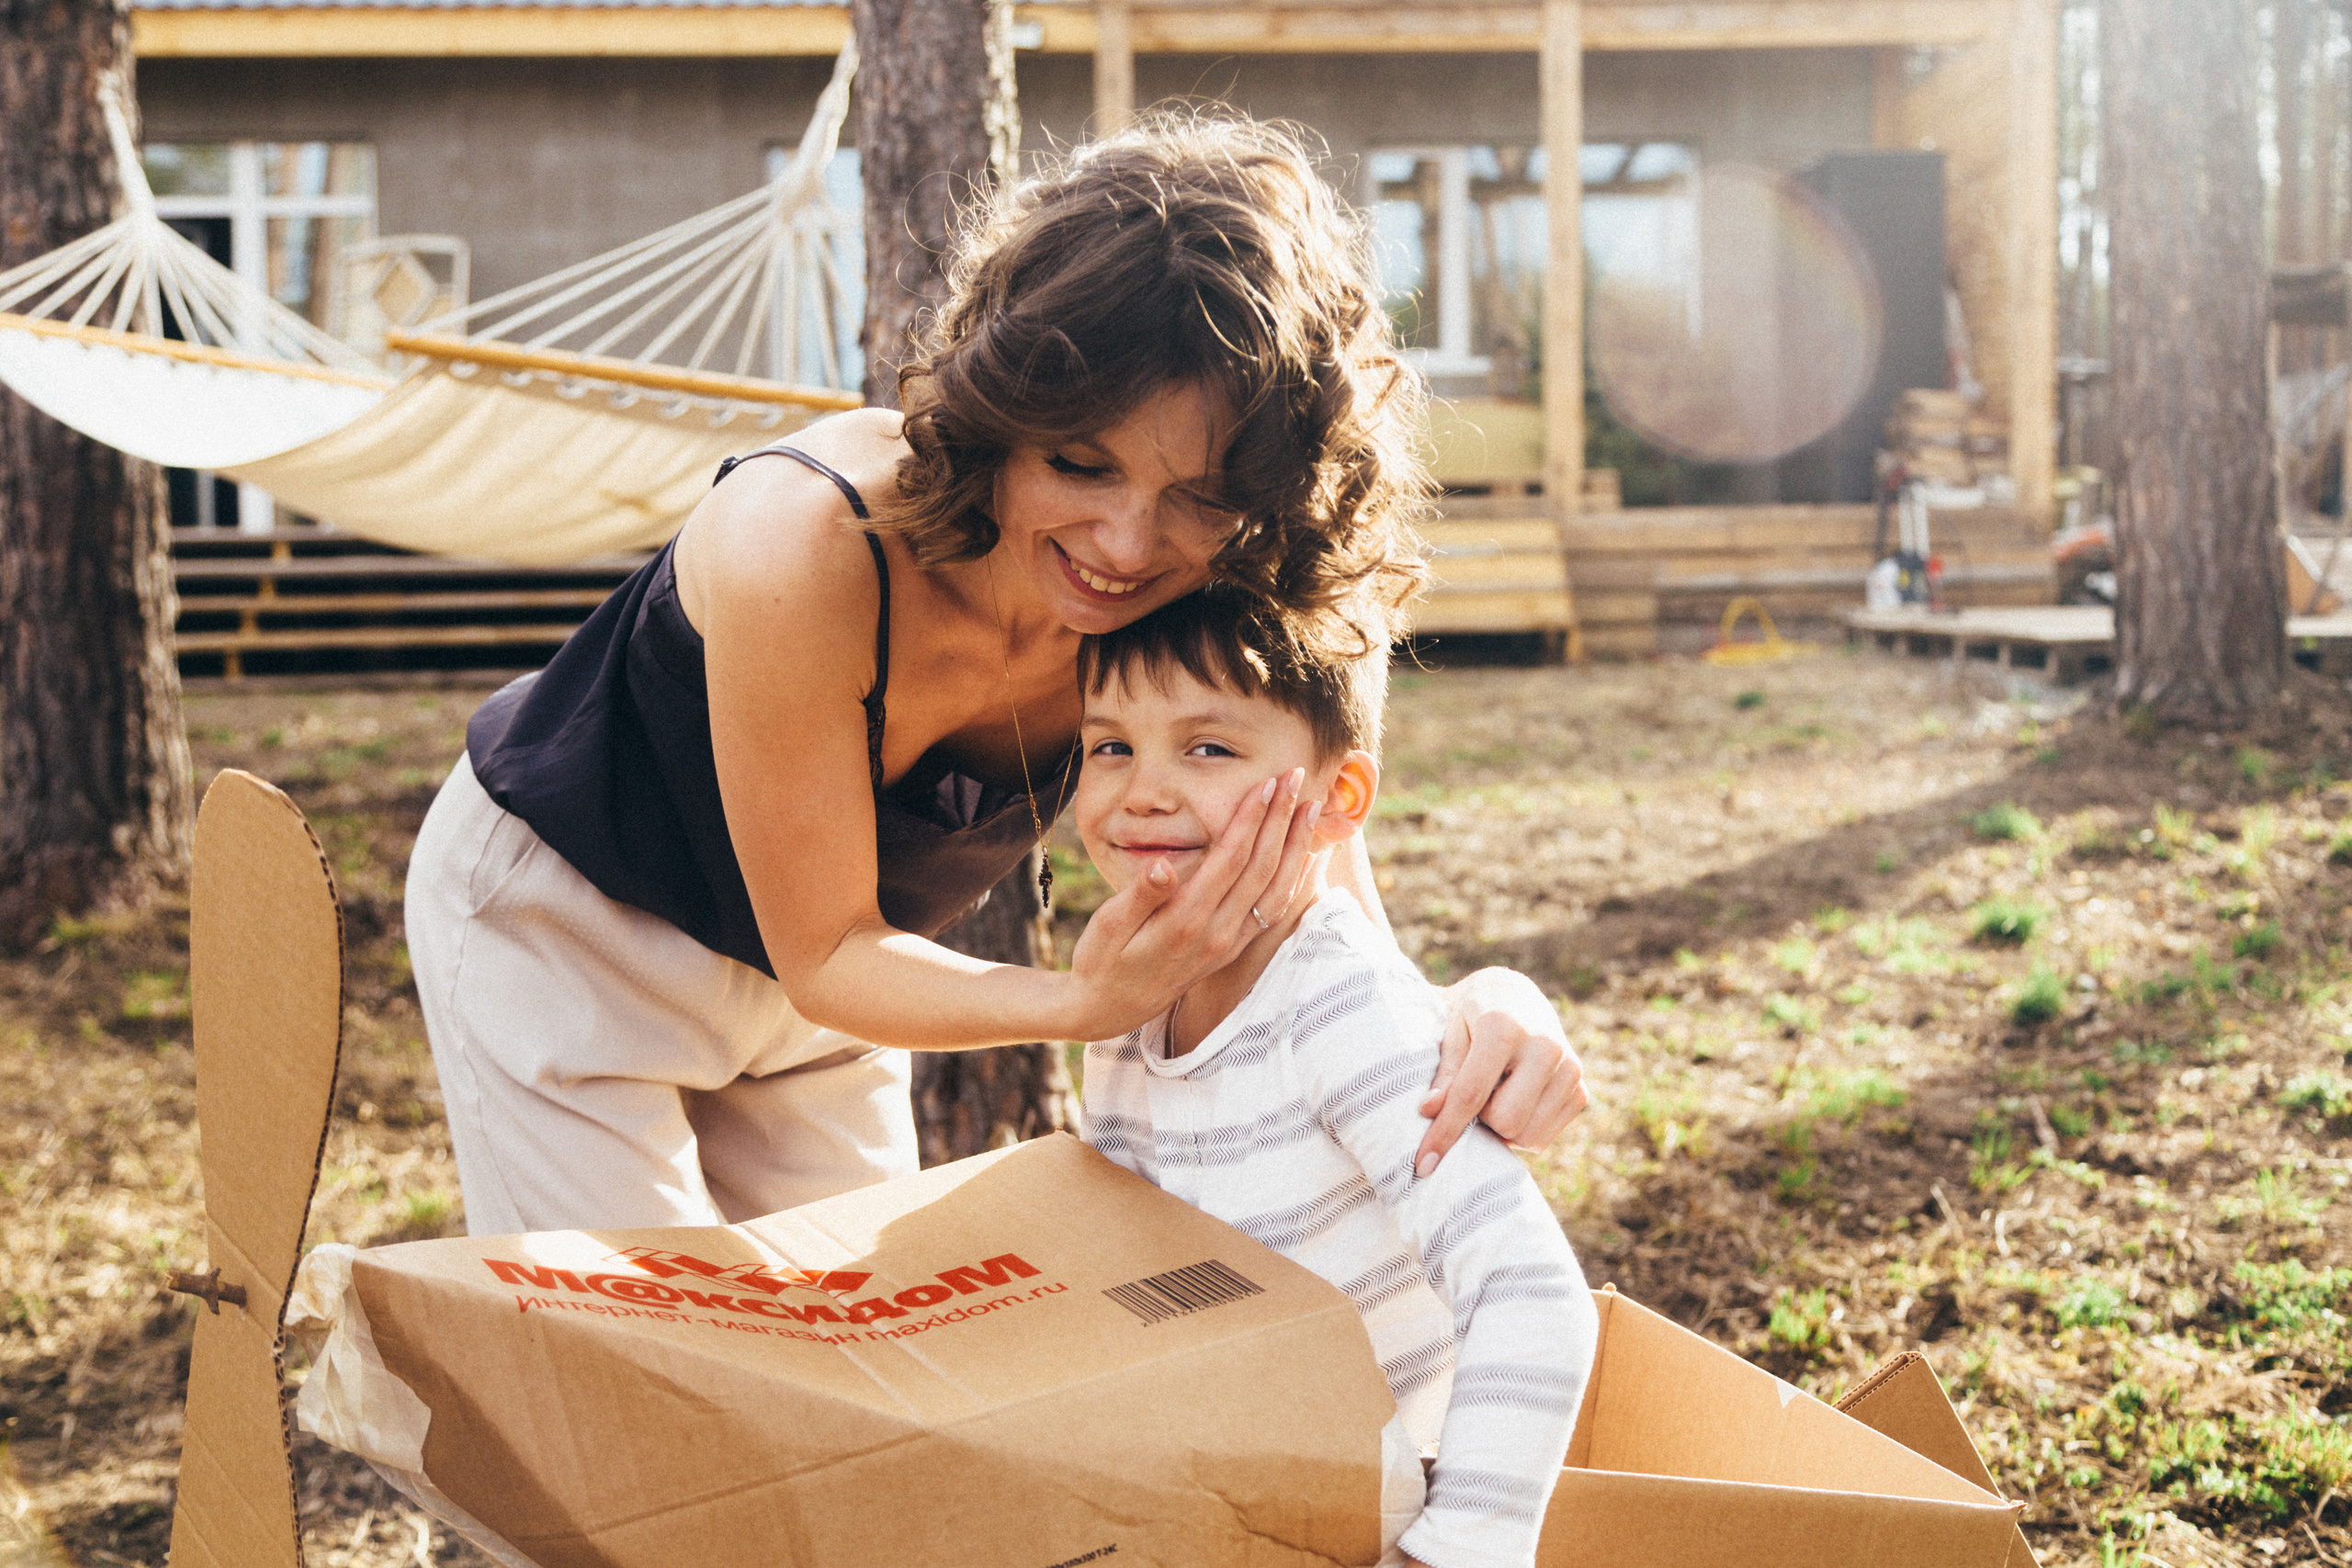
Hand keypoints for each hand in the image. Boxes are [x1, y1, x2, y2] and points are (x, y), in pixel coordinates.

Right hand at [1063, 768, 1320, 1038]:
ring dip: (1295, 845)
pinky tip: (1303, 854)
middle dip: (1281, 819)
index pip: (1230, 859)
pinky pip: (1273, 910)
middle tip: (1295, 776)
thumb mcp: (1107, 927)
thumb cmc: (1101, 959)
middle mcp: (1217, 934)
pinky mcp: (1232, 950)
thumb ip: (1138, 896)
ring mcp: (1228, 944)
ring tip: (1309, 806)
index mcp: (1185, 921)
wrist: (1108, 1009)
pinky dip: (1293, 879)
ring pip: (1276, 889)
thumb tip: (1162, 865)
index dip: (1250, 819)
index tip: (1266, 783)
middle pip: (1261, 867)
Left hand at [1414, 966, 1588, 1174]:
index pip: (1471, 1094)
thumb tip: (1429, 1111)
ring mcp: (1570, 1068)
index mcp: (1504, 1026)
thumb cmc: (1470, 1020)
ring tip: (1494, 1095)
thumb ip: (1444, 1074)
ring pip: (1527, 1136)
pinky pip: (1543, 1138)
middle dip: (1481, 1119)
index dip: (1444, 1132)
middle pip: (1505, 1121)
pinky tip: (1515, 1100)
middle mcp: (1545, 1045)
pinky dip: (1521, 1130)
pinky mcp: (1581, 1090)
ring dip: (1501, 1126)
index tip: (1423, 1164)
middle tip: (1474, 1097)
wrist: (1514, 999)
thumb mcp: (1448, 1035)